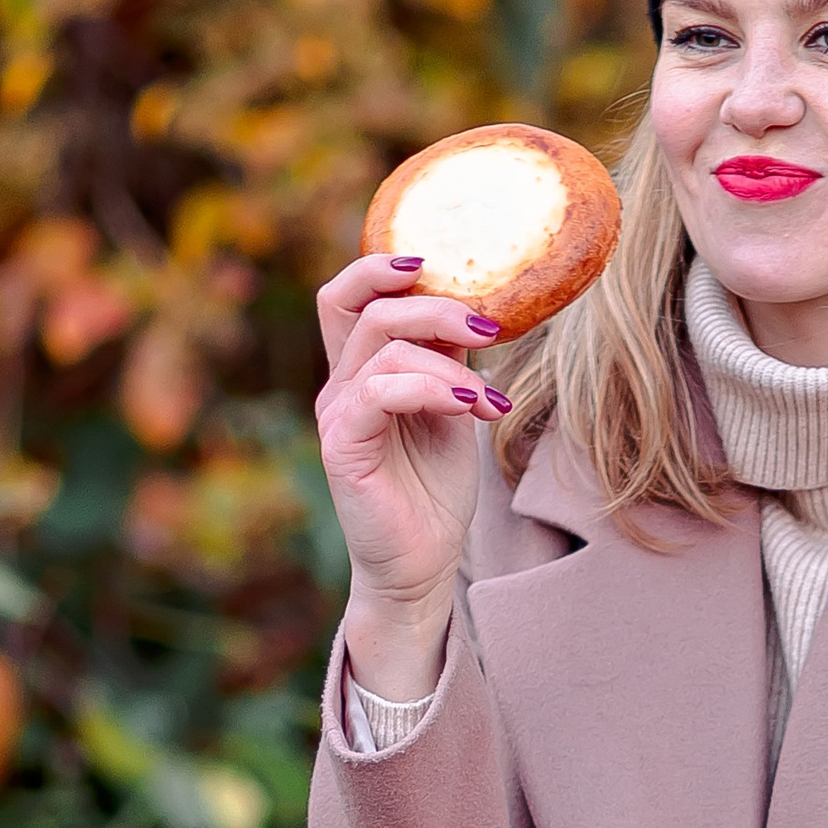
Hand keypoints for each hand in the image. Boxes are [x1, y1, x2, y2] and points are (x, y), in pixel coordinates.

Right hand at [313, 254, 520, 698]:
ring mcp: (338, 414)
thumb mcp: (452, 410)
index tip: (434, 262)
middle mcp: (341, 385)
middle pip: (367, 307)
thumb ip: (450, 361)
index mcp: (361, 371)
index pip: (347, 297)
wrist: (421, 565)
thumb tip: (478, 309)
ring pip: (381, 344)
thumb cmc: (434, 491)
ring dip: (448, 358)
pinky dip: (433, 388)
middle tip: (490, 327)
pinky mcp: (344, 446)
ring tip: (490, 399)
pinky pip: (382, 391)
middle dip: (434, 304)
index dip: (379, 266)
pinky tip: (474, 409)